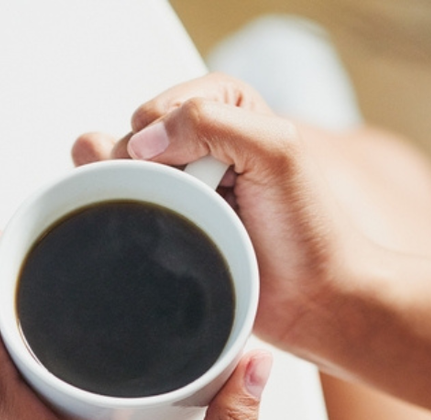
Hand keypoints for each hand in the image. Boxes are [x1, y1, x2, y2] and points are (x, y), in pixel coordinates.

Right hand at [73, 73, 371, 359]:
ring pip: (120, 180)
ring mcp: (181, 189)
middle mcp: (200, 145)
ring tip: (183, 223)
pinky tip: (158, 238)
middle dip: (147, 172)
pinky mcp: (169, 226)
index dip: (164, 137)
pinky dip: (130, 223)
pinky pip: (125, 215)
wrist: (309, 300)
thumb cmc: (304, 230)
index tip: (197, 170)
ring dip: (137, 200)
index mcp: (228, 107)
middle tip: (194, 201)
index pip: (159, 108)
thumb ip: (209, 122)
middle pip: (131, 144)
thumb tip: (140, 141)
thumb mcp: (274, 150)